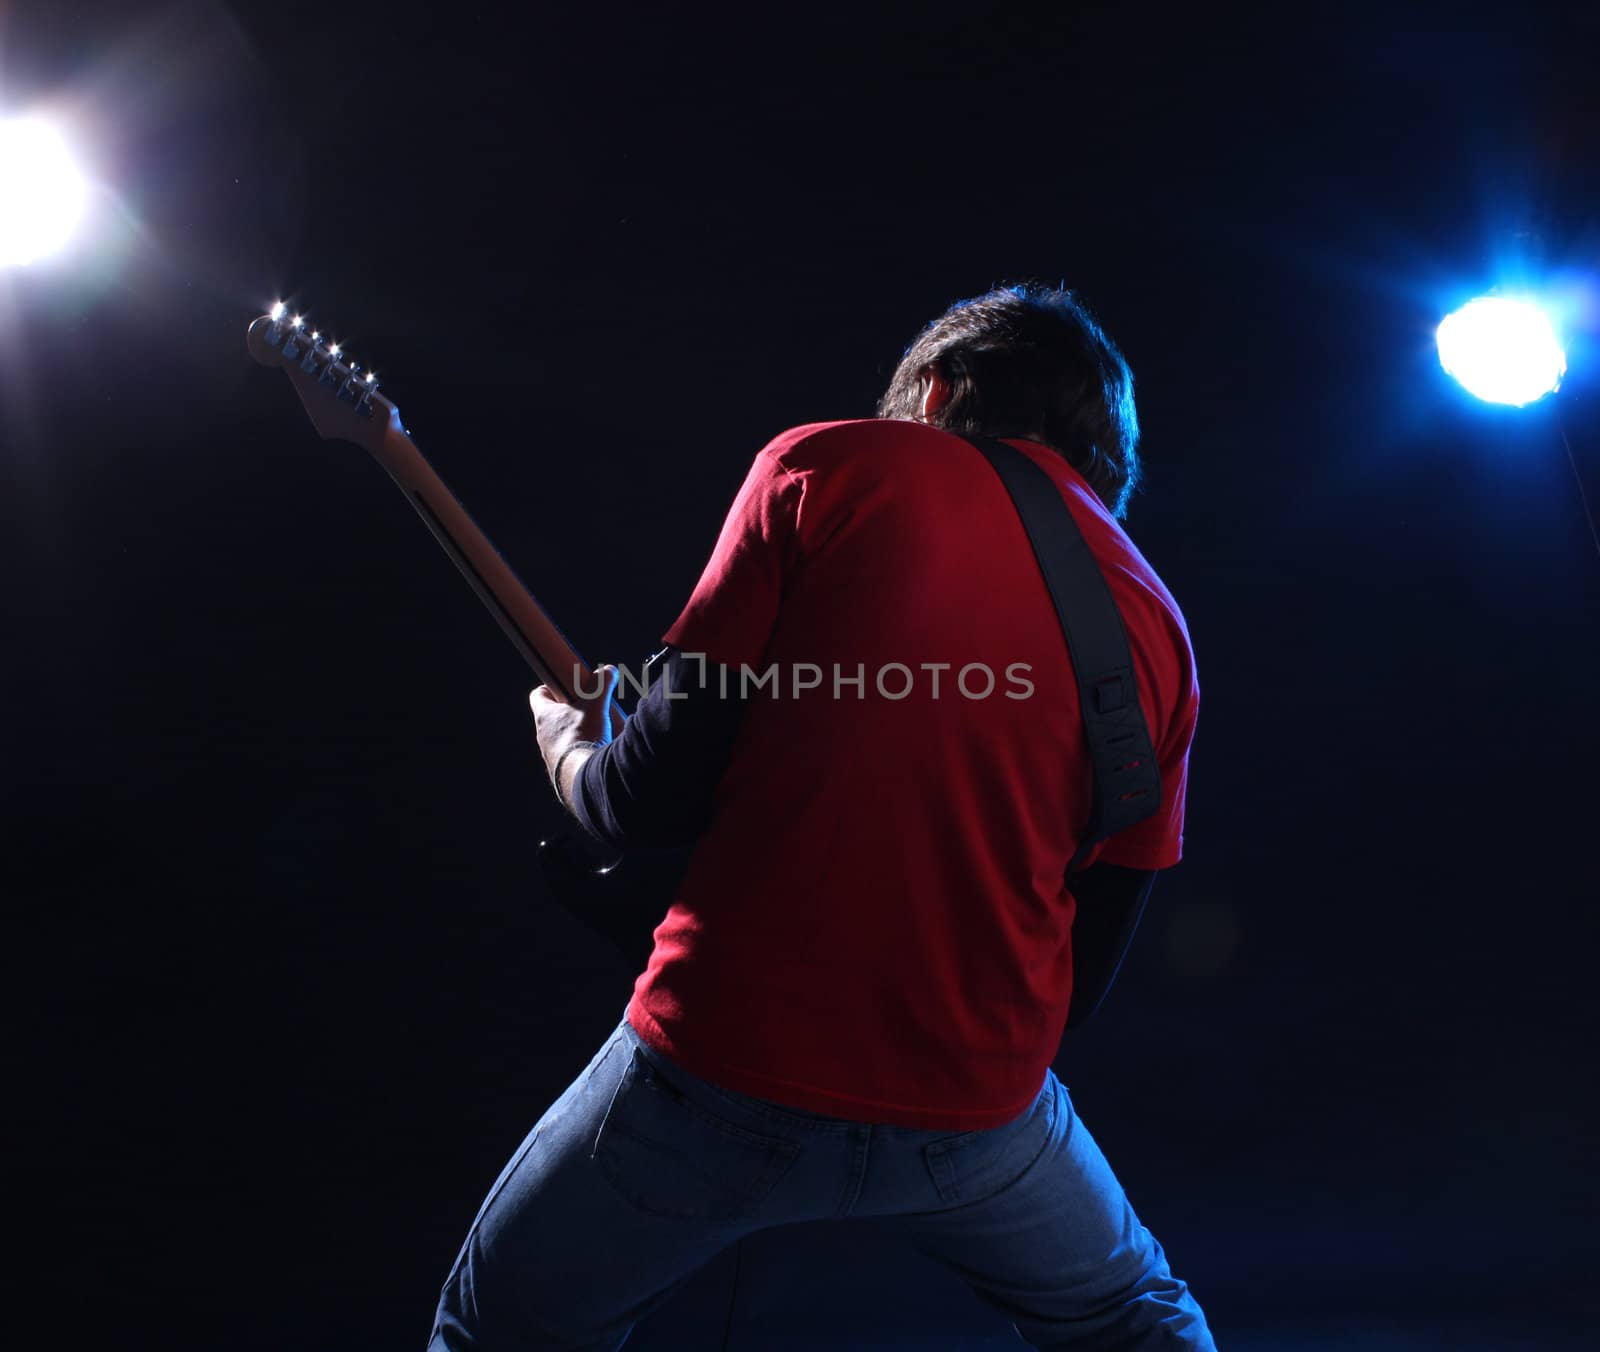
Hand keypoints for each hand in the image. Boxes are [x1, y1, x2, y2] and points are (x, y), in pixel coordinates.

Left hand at [530, 664, 620, 781]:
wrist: (584, 775)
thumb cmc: (584, 736)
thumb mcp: (596, 704)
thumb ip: (602, 685)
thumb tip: (608, 671)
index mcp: (545, 715)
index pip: (538, 695)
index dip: (550, 688)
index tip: (564, 687)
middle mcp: (543, 736)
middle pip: (552, 717)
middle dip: (570, 712)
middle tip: (588, 709)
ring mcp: (550, 755)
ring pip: (561, 739)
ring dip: (576, 734)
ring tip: (597, 733)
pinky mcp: (561, 771)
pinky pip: (569, 757)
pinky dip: (580, 752)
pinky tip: (596, 752)